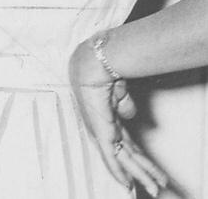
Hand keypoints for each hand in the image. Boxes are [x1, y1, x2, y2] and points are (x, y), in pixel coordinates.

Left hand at [68, 39, 167, 196]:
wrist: (95, 64)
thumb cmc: (103, 73)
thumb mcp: (119, 92)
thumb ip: (123, 105)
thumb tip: (128, 114)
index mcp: (108, 119)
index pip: (124, 144)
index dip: (135, 157)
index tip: (144, 169)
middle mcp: (104, 128)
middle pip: (127, 155)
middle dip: (142, 172)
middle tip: (154, 188)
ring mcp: (102, 130)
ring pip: (124, 159)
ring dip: (141, 175)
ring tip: (153, 188)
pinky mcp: (101, 131)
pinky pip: (111, 156)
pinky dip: (120, 171)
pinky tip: (126, 183)